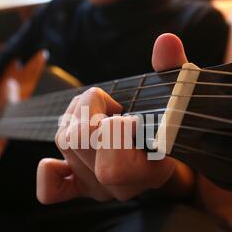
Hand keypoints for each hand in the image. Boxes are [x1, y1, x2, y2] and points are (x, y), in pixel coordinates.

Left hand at [37, 34, 194, 203]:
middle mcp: (120, 186)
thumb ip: (175, 72)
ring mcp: (99, 189)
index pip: (113, 165)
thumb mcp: (181, 99)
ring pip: (64, 143)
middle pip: (79, 141)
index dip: (115, 131)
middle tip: (111, 105)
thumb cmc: (177, 128)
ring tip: (97, 111)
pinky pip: (52, 189)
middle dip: (90, 108)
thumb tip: (166, 42)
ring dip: (73, 116)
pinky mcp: (83, 188)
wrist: (173, 161)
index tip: (131, 117)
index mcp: (150, 172)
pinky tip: (63, 157)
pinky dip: (50, 170)